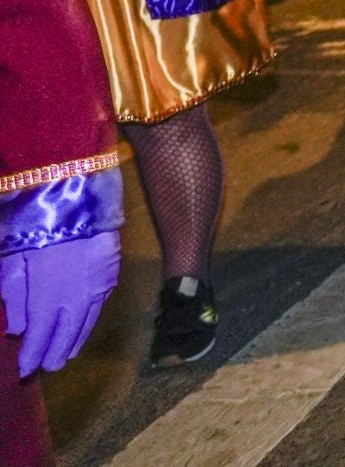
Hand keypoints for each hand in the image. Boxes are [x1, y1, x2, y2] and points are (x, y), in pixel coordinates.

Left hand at [1, 231, 120, 376]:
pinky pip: (99, 306)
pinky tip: (83, 325)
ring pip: (86, 323)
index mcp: (48, 296)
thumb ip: (14, 295)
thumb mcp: (13, 258)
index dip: (32, 355)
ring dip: (75, 340)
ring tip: (66, 355)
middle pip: (66, 335)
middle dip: (55, 353)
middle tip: (47, 368)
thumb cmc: (37, 223)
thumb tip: (17, 328)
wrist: (80, 193)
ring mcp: (98, 286)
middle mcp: (76, 298)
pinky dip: (89, 320)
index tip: (25, 371)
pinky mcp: (111, 273)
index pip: (39, 336)